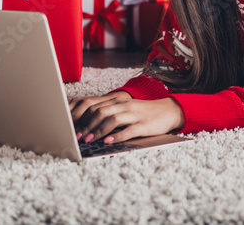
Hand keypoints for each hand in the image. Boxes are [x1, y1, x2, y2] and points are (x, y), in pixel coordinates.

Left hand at [68, 91, 184, 143]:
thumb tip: (90, 125)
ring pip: (112, 120)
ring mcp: (135, 115)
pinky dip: (116, 136)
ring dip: (98, 131)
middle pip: (101, 112)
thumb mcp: (127, 109)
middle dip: (87, 125)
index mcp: (119, 101)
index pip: (96, 106)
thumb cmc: (145, 113)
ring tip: (89, 140)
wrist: (168, 111)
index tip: (75, 129)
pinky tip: (108, 141)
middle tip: (79, 137)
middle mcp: (125, 105)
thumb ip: (111, 113)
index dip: (83, 118)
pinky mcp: (144, 125)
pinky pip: (128, 130)